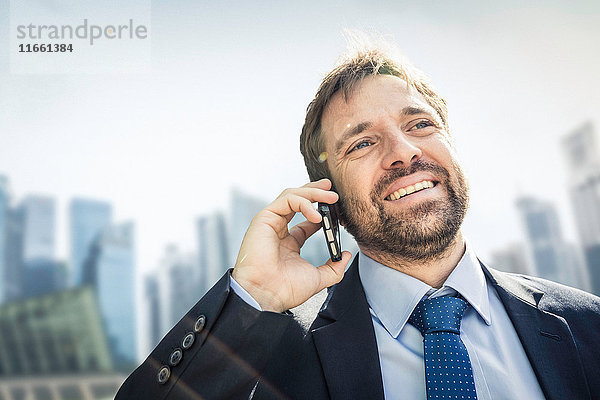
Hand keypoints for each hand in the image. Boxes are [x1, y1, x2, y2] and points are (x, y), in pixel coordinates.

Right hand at [232, 179, 351, 312]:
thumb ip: (334, 268)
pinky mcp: (264, 218)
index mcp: (289, 243)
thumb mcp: (318, 278)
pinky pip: (286, 200)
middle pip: (298, 202)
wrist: (266, 294)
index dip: (322, 212)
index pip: (306, 220)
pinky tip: (316, 215)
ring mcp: (271, 223)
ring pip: (292, 196)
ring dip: (313, 192)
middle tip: (333, 192)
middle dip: (317, 192)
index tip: (338, 211)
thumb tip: (345, 256)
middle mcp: (278, 231)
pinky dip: (304, 203)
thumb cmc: (285, 289)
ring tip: (331, 197)